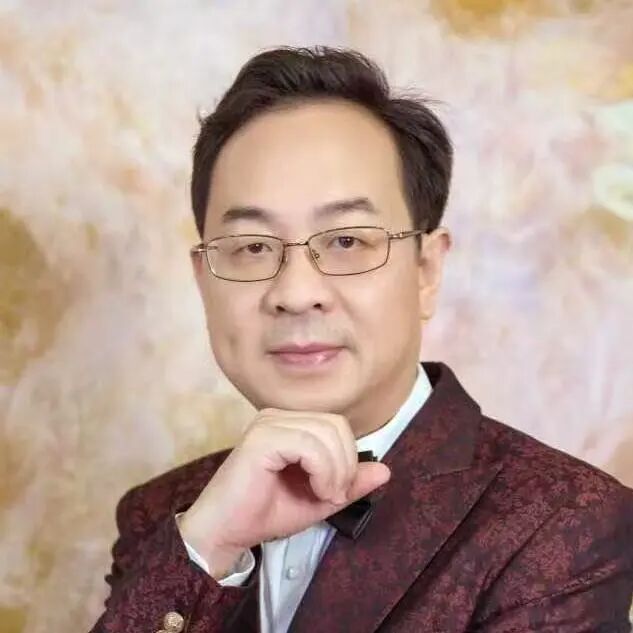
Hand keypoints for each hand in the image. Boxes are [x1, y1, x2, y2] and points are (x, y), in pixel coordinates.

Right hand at [178, 408, 390, 578]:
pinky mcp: (261, 438)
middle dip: (346, 463)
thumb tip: (386, 470)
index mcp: (289, 423)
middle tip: (333, 494)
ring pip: (326, 433)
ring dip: (336, 470)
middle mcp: (277, 416)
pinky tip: (315, 490)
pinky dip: (323, 470)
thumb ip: (350, 483)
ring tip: (324, 495)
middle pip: (336, 425)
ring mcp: (268, 423)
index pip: (337, 425)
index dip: (348, 457)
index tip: (336, 491)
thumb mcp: (319, 498)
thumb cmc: (265, 513)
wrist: (224, 533)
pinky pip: (310, 444)